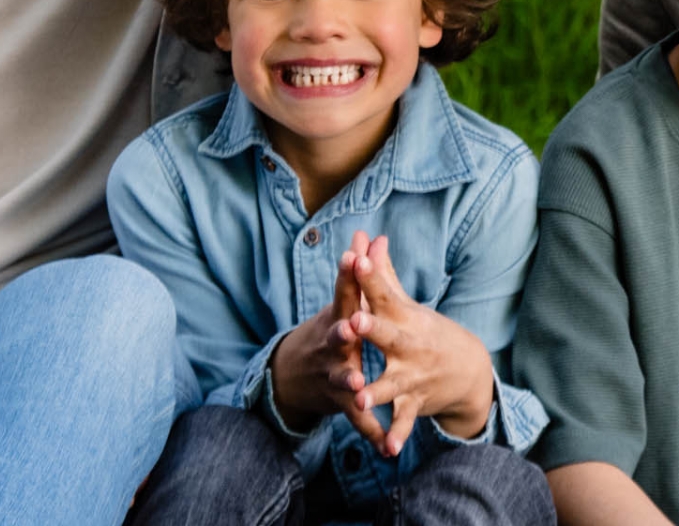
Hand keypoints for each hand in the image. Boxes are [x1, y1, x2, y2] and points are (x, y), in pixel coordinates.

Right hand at [268, 237, 383, 444]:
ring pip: (342, 379)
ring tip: (359, 387)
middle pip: (337, 337)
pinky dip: (371, 432)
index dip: (347, 274)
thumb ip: (359, 270)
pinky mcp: (340, 402)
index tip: (353, 255)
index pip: (343, 292)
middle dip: (343, 332)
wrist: (292, 376)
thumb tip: (369, 232)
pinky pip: (357, 419)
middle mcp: (331, 346)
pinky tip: (386, 446)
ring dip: (350, 383)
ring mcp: (333, 374)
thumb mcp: (341, 302)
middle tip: (352, 325)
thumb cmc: (328, 331)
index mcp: (337, 318)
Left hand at [347, 233, 495, 456]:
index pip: (383, 292)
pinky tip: (385, 449)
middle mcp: (409, 346)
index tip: (355, 257)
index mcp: (404, 317)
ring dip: (376, 390)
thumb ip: (383, 274)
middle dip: (371, 329)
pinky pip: (403, 421)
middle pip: (388, 335)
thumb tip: (369, 238)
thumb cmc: (426, 331)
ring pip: (391, 384)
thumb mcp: (407, 304)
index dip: (369, 275)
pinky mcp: (414, 403)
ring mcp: (413, 376)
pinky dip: (395, 435)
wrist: (469, 370)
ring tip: (359, 395)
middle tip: (354, 321)